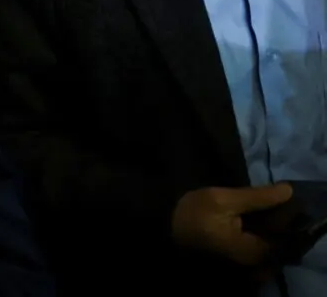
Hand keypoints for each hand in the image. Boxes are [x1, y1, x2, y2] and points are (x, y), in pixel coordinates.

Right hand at [172, 184, 291, 266]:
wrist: (162, 226)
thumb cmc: (192, 214)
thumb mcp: (223, 199)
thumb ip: (257, 197)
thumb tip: (289, 190)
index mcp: (254, 252)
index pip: (284, 232)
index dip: (284, 213)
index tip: (276, 196)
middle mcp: (254, 262)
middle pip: (275, 238)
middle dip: (273, 218)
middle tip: (263, 199)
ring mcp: (245, 261)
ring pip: (265, 239)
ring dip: (264, 223)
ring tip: (253, 206)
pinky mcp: (236, 256)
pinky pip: (255, 243)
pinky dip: (254, 230)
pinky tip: (245, 217)